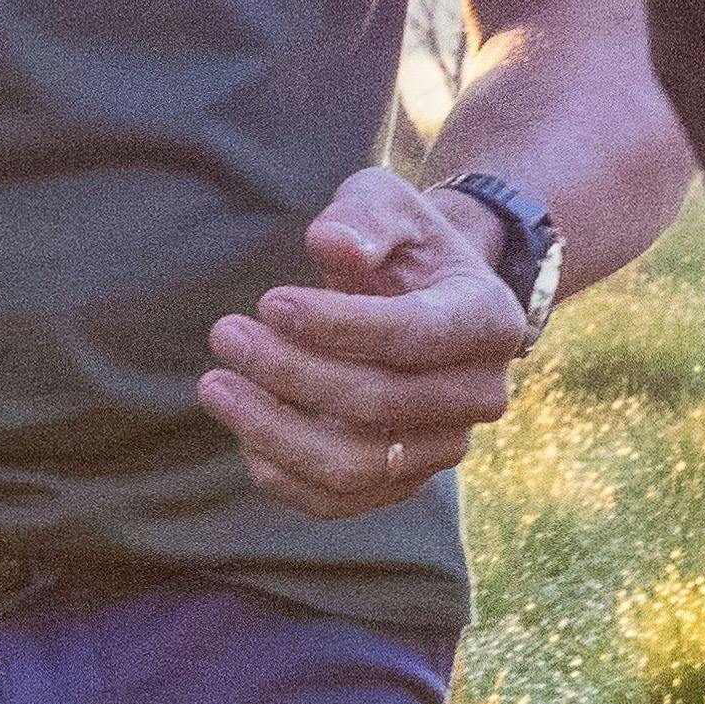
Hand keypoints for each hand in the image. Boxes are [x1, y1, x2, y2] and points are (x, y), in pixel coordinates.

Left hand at [202, 163, 534, 517]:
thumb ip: (364, 215)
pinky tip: (243, 431)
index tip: (267, 301)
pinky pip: (339, 500)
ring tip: (215, 385)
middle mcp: (481, 395)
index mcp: (489, 319)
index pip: (413, 335)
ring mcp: (445, 447)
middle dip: (291, 371)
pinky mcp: (405, 481)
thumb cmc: (399, 245)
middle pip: (378, 402)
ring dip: (275, 431)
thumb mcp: (388, 203)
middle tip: (224, 333)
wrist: (426, 297)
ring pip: (355, 466)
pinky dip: (283, 473)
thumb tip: (331, 243)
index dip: (337, 325)